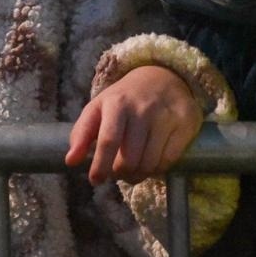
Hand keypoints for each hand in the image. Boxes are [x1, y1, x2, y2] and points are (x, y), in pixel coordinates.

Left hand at [65, 66, 203, 183]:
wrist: (162, 76)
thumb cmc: (124, 98)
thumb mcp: (98, 108)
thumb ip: (81, 133)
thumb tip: (70, 161)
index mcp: (116, 103)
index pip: (108, 140)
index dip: (101, 165)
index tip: (95, 180)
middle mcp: (142, 108)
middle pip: (129, 159)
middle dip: (120, 173)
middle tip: (118, 173)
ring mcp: (166, 116)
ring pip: (149, 164)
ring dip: (138, 175)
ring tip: (133, 169)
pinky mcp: (185, 123)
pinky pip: (168, 161)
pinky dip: (157, 169)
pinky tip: (152, 161)